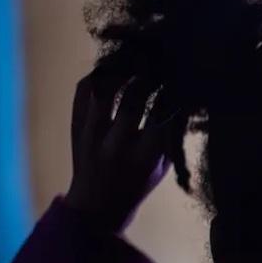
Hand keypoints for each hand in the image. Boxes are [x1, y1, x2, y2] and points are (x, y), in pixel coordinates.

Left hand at [65, 69, 170, 233]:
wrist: (95, 206)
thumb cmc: (137, 185)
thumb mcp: (163, 166)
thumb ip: (173, 135)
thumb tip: (187, 98)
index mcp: (144, 156)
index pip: (162, 112)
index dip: (173, 90)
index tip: (180, 77)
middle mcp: (116, 143)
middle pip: (134, 97)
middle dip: (150, 75)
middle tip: (161, 61)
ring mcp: (90, 133)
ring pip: (105, 88)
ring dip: (124, 67)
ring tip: (137, 56)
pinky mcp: (74, 125)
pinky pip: (83, 89)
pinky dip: (98, 73)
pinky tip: (113, 66)